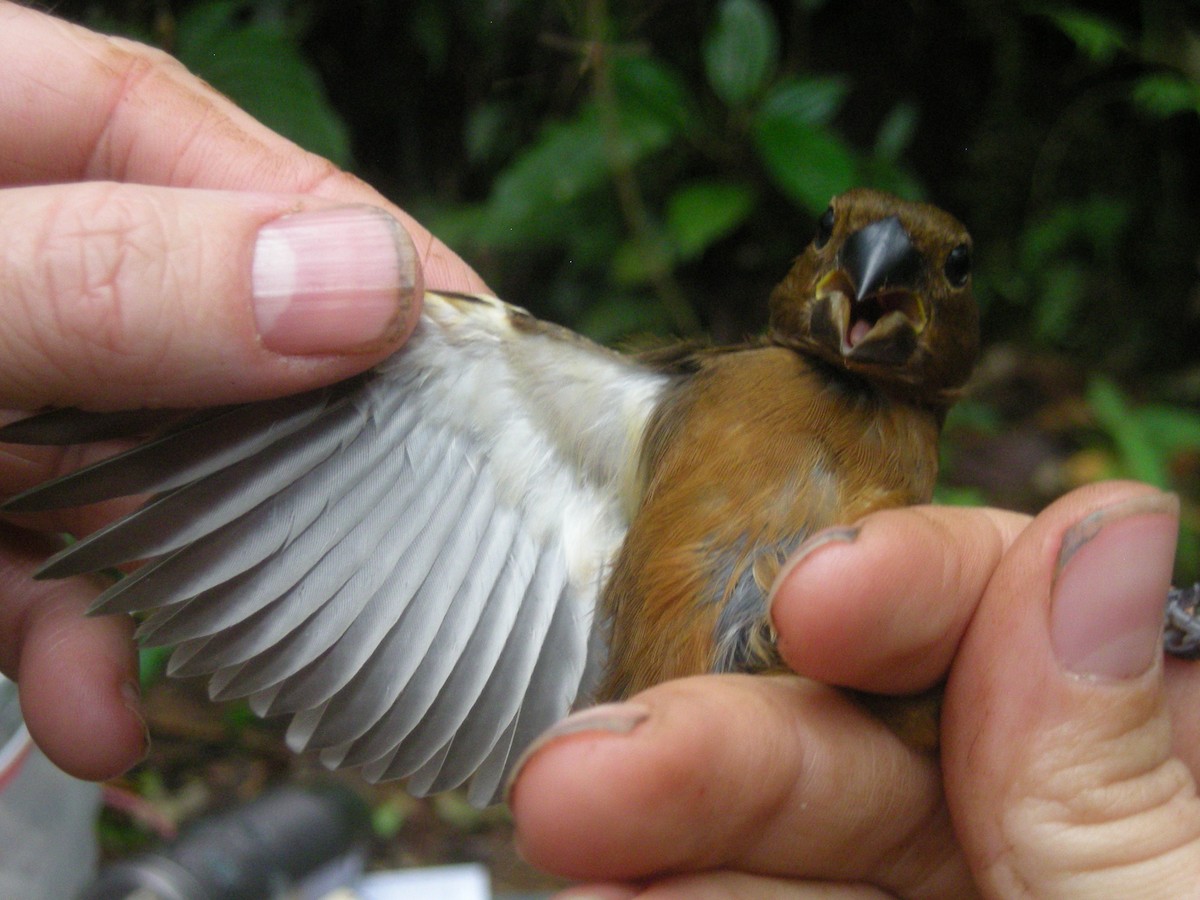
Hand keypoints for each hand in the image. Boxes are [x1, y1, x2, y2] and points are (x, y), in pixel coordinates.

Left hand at [0, 2, 482, 779]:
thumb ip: (107, 277)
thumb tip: (357, 285)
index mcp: (11, 122)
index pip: (235, 168)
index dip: (368, 261)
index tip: (477, 364)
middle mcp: (15, 245)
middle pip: (210, 338)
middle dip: (288, 460)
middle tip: (391, 539)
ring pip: (128, 469)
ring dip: (169, 589)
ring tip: (210, 675)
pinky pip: (30, 554)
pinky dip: (64, 640)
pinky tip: (89, 710)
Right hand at [509, 480, 1199, 896]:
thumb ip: (1127, 785)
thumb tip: (1103, 536)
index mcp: (1166, 793)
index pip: (1043, 618)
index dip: (923, 580)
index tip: (822, 593)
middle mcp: (1044, 837)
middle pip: (871, 735)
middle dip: (724, 737)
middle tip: (590, 764)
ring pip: (791, 834)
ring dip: (664, 825)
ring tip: (565, 818)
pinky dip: (670, 896)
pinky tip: (608, 890)